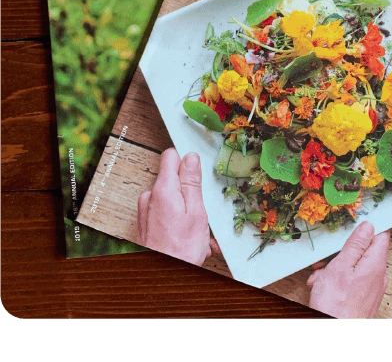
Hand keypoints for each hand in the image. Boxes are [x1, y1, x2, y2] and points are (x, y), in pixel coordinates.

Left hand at [136, 148, 212, 264]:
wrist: (162, 278)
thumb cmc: (180, 249)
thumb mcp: (196, 212)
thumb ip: (191, 182)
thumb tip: (190, 157)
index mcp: (163, 190)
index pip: (171, 156)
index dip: (187, 163)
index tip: (198, 174)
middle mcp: (150, 197)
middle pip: (173, 180)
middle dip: (191, 194)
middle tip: (202, 214)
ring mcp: (146, 210)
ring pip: (172, 199)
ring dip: (187, 212)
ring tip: (198, 232)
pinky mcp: (146, 222)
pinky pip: (166, 213)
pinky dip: (179, 222)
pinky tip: (189, 237)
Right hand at [308, 221, 390, 317]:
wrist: (336, 334)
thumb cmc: (336, 305)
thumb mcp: (341, 267)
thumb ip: (356, 245)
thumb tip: (368, 226)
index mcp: (376, 264)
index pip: (381, 235)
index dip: (367, 228)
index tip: (354, 225)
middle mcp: (378, 276)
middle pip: (363, 252)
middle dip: (342, 253)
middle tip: (325, 259)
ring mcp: (372, 289)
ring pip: (354, 268)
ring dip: (335, 269)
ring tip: (319, 278)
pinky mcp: (363, 299)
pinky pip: (352, 283)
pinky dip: (338, 282)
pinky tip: (322, 287)